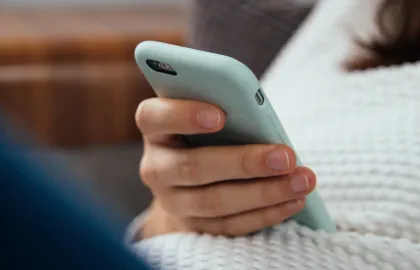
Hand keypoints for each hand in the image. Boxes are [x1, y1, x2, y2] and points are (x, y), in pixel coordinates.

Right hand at [135, 97, 315, 237]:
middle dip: (243, 163)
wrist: (188, 179)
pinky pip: (229, 225)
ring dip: (263, 193)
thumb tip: (258, 113)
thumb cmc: (205, 134)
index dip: (183, 115)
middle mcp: (156, 167)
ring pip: (214, 202)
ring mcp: (172, 201)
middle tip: (286, 157)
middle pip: (192, 167)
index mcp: (156, 130)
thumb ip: (222, 106)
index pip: (153, 118)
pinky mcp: (193, 225)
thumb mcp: (206, 113)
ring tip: (302, 181)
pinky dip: (265, 214)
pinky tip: (293, 201)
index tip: (220, 115)